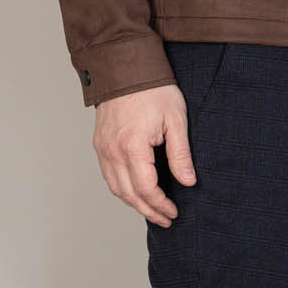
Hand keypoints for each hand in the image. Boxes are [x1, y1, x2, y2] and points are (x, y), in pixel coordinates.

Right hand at [93, 82, 195, 225]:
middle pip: (128, 194)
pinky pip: (108, 176)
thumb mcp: (176, 120)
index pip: (146, 188)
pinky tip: (136, 192)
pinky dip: (122, 189)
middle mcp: (112, 150)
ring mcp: (102, 148)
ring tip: (152, 211)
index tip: (173, 212)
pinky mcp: (99, 144)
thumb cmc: (153, 90)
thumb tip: (188, 182)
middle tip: (165, 219)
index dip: (160, 205)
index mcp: (132, 145)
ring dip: (134, 203)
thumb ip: (180, 154)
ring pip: (115, 188)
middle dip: (148, 211)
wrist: (126, 67)